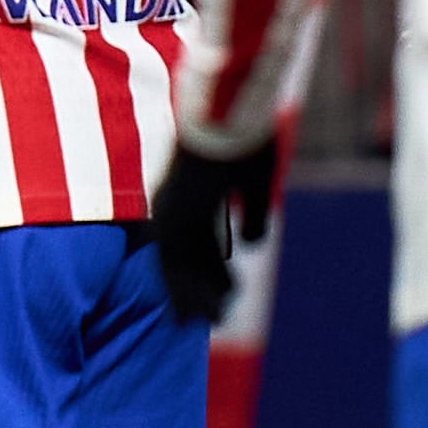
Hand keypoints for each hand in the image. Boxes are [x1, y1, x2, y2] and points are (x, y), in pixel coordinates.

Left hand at [150, 139, 277, 323]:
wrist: (225, 107)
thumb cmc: (243, 135)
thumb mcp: (256, 181)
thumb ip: (254, 213)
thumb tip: (253, 245)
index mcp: (188, 193)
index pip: (196, 241)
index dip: (208, 270)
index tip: (223, 293)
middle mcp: (174, 204)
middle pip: (184, 258)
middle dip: (200, 289)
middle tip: (216, 318)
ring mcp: (171, 209)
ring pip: (181, 266)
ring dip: (199, 295)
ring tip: (217, 320)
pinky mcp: (175, 213)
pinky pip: (180, 261)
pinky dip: (193, 288)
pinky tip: (206, 306)